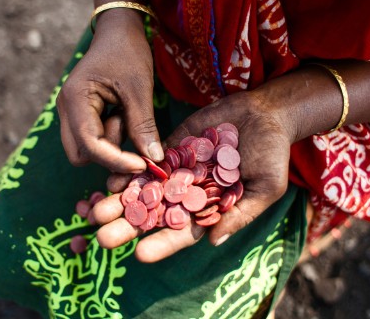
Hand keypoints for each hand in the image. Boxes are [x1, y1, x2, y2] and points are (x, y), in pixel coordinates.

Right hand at [57, 10, 163, 172]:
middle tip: (131, 133)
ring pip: (85, 150)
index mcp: (76, 99)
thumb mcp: (139, 88)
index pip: (89, 145)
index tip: (142, 164)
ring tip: (126, 116)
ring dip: (109, 144)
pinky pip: (91, 139)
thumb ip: (143, 125)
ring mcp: (70, 113)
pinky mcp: (79, 115)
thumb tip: (154, 160)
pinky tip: (122, 116)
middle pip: (80, 155)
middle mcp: (66, 109)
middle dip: (108, 155)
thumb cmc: (127, 52)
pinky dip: (109, 138)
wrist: (117, 30)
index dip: (115, 160)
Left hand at [91, 90, 294, 262]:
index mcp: (211, 209)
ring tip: (96, 210)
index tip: (140, 255)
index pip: (184, 232)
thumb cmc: (273, 154)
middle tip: (102, 237)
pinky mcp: (173, 148)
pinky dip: (131, 171)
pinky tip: (111, 179)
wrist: (265, 113)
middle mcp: (190, 194)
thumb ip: (240, 213)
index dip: (163, 244)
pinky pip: (149, 161)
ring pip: (146, 190)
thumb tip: (213, 240)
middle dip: (130, 226)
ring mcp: (179, 171)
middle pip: (156, 214)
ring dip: (121, 201)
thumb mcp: (267, 187)